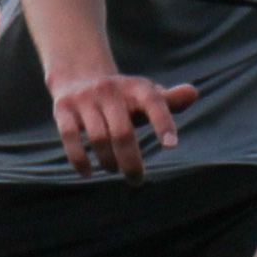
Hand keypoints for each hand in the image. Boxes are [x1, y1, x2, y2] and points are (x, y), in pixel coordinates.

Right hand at [48, 66, 199, 181]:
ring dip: (108, 161)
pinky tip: (88, 173)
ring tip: (113, 169)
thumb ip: (170, 100)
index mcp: (135, 87)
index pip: (153, 102)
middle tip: (137, 180)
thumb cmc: (123, 97)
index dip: (163, 122)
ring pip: (98, 138)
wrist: (78, 76)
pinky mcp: (63, 108)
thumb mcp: (146, 95)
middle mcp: (110, 89)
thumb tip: (193, 93)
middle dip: (131, 162)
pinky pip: (70, 137)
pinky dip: (79, 159)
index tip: (171, 146)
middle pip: (123, 132)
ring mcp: (85, 98)